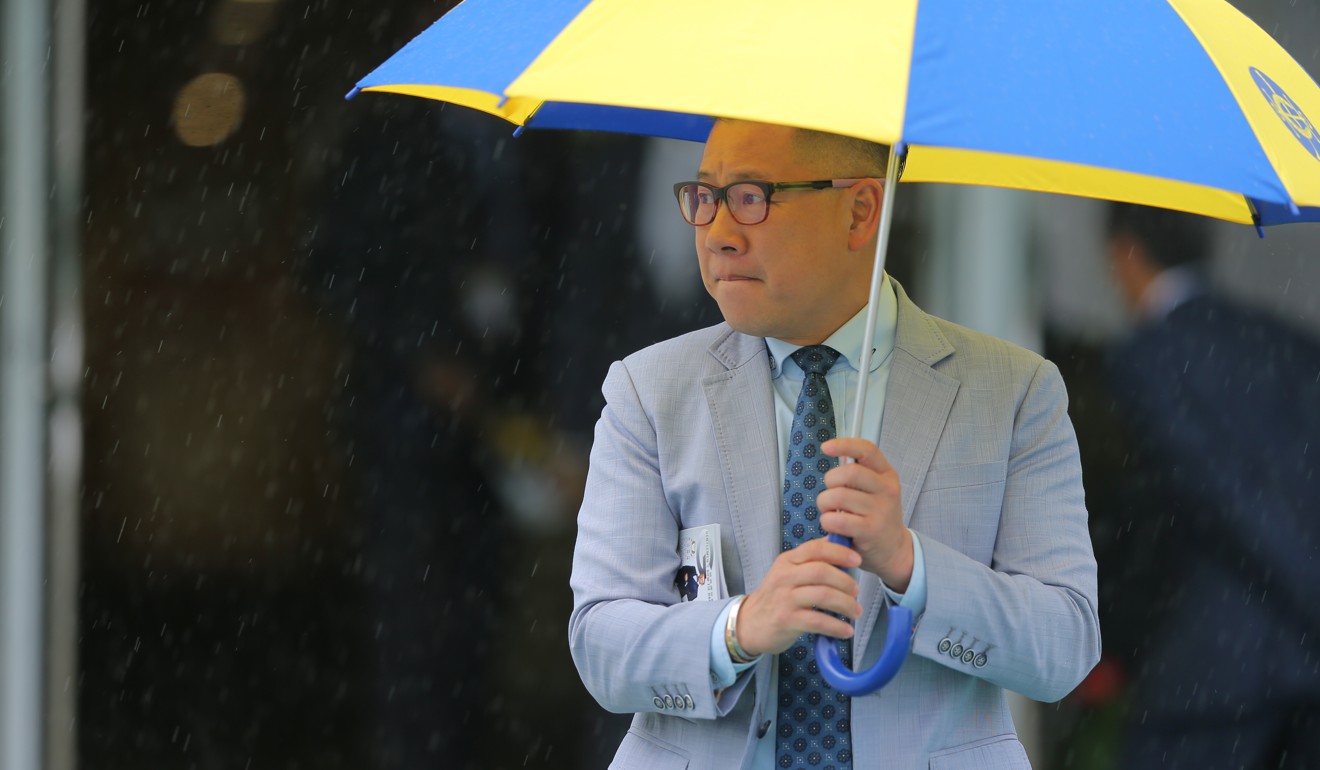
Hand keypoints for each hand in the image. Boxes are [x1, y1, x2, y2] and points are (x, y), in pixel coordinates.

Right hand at [736, 538, 862, 656]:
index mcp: (787, 561)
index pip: (815, 549)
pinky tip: (846, 630)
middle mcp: (784, 576)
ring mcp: (784, 598)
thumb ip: (811, 561)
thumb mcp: (788, 573)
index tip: (857, 560)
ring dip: (846, 604)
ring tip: (856, 612)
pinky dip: (836, 626)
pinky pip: (818, 621)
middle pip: (822, 571)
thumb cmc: (775, 598)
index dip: (839, 552)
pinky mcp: (786, 620)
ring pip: (823, 595)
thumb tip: (840, 545)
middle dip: (846, 581)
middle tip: (857, 592)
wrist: (749, 624)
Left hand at [817, 437, 913, 591]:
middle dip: (829, 481)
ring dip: (824, 504)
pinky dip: (827, 522)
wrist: (893, 549)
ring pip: (838, 496)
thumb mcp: (876, 490)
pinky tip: (833, 526)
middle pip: (848, 473)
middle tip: (829, 494)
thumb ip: (859, 473)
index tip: (826, 447)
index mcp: (887, 474)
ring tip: (830, 512)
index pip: (867, 450)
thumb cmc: (876, 515)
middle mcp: (887, 489)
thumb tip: (832, 452)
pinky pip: (838, 520)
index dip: (844, 445)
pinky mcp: (870, 530)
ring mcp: (880, 510)